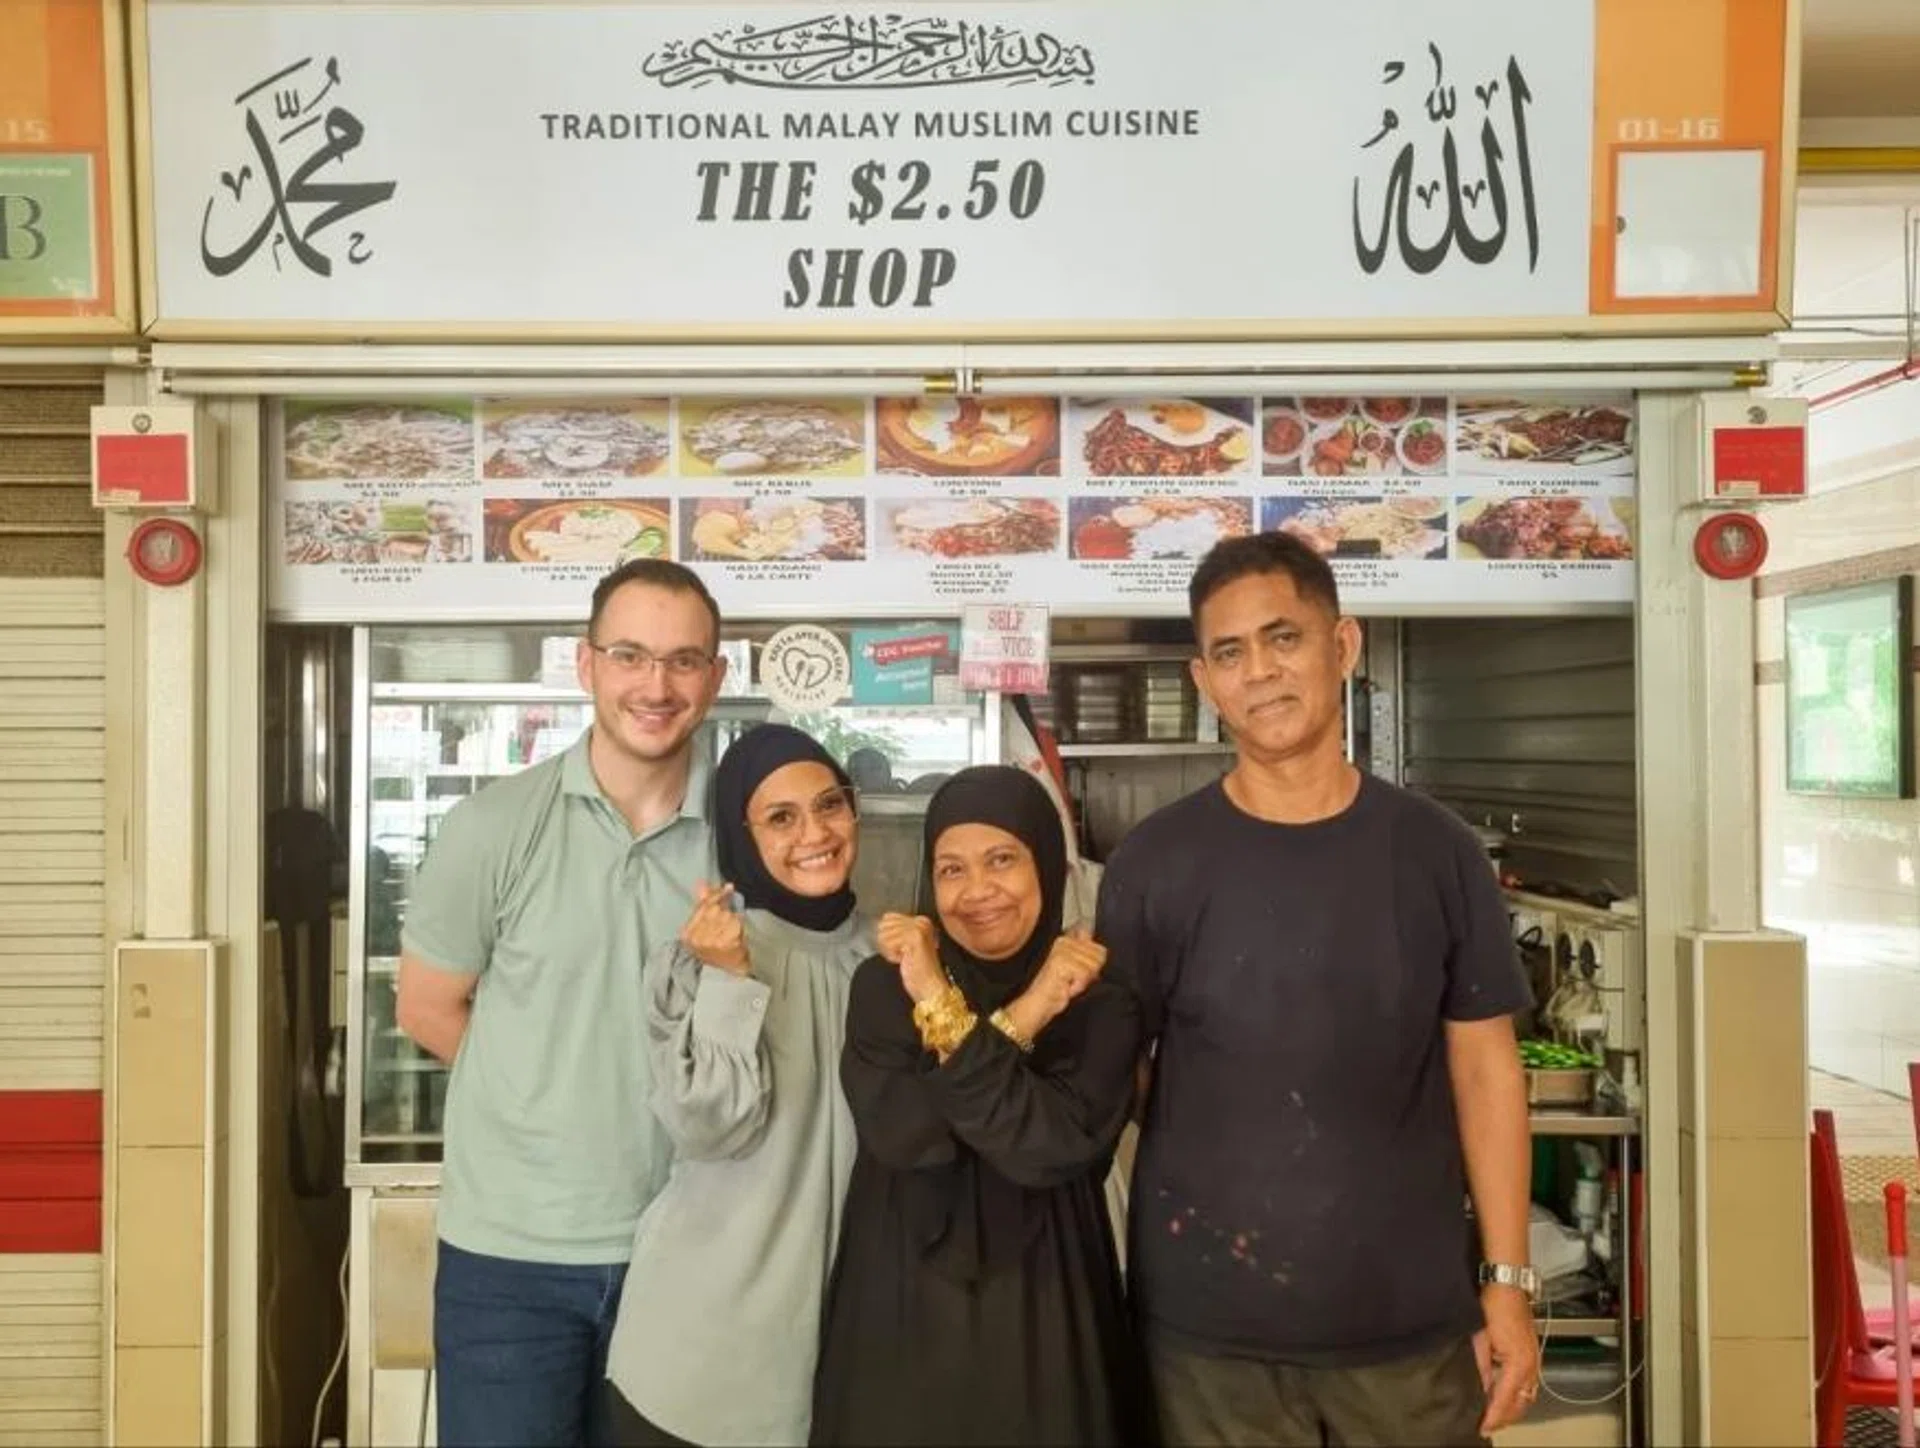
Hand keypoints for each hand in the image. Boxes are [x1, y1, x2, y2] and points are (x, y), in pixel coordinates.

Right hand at [681, 881, 748, 974]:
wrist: (730, 972)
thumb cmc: (717, 949)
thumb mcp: (705, 928)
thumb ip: (702, 905)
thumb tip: (701, 884)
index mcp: (687, 934)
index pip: (701, 907)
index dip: (714, 895)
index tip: (727, 887)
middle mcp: (697, 937)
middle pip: (713, 909)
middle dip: (724, 902)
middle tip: (732, 895)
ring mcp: (711, 940)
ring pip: (725, 914)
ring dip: (732, 915)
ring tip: (733, 922)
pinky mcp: (727, 942)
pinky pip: (735, 922)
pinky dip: (739, 922)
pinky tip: (738, 929)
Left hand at [876, 912, 945, 1003]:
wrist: (930, 988)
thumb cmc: (918, 972)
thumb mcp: (904, 945)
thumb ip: (894, 931)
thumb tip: (880, 923)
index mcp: (921, 921)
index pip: (887, 918)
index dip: (888, 938)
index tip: (903, 949)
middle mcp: (921, 921)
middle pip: (883, 926)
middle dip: (888, 944)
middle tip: (904, 955)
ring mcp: (919, 928)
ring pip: (884, 935)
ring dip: (890, 951)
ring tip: (905, 958)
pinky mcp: (914, 938)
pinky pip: (888, 943)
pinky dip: (892, 956)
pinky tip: (905, 960)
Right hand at [1014, 928, 1107, 1025]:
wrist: (1040, 1004)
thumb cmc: (1059, 988)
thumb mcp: (1077, 968)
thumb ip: (1089, 956)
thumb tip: (1103, 953)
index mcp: (1067, 940)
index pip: (1100, 950)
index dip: (1094, 967)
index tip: (1079, 973)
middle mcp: (1063, 941)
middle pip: (1099, 958)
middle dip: (1089, 974)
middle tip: (1072, 980)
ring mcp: (1061, 951)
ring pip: (1092, 967)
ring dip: (1083, 981)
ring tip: (1068, 983)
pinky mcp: (1060, 962)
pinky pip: (1084, 975)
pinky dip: (1078, 986)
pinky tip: (1065, 987)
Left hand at [1473, 1283, 1541, 1434]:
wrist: (1508, 1284)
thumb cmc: (1495, 1305)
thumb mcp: (1480, 1339)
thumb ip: (1481, 1367)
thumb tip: (1479, 1388)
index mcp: (1518, 1364)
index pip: (1504, 1400)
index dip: (1492, 1417)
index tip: (1482, 1427)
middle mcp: (1531, 1365)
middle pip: (1520, 1404)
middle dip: (1504, 1418)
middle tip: (1486, 1425)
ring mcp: (1534, 1360)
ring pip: (1527, 1396)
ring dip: (1512, 1408)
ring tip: (1494, 1415)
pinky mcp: (1532, 1354)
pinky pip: (1529, 1384)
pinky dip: (1518, 1394)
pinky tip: (1505, 1395)